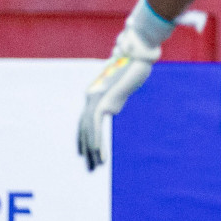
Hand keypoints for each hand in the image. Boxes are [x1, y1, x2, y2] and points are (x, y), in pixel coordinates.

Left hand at [77, 26, 161, 169]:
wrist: (136, 54)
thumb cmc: (134, 64)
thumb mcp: (122, 83)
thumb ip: (114, 96)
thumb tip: (110, 111)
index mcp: (93, 93)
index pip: (85, 120)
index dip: (84, 138)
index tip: (87, 153)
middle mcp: (90, 97)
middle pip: (84, 127)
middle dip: (87, 148)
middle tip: (90, 166)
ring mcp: (94, 98)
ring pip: (88, 129)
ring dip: (92, 149)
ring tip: (96, 165)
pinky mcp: (102, 100)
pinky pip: (95, 125)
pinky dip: (96, 139)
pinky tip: (97, 152)